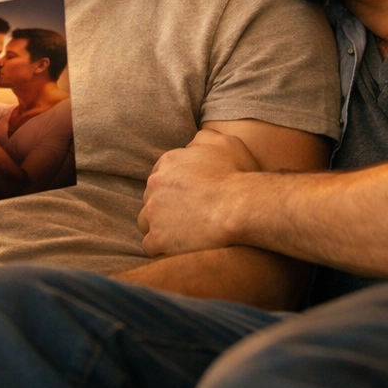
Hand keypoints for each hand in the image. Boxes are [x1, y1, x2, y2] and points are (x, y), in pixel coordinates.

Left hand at [139, 128, 258, 256]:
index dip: (175, 187)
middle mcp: (155, 184)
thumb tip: (192, 145)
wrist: (240, 206)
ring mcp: (154, 212)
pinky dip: (163, 248)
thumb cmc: (237, 175)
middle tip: (188, 216)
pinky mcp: (158, 238)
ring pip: (146, 221)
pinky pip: (150, 245)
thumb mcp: (225, 143)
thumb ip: (203, 139)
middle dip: (166, 206)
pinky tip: (180, 248)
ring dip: (160, 227)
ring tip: (182, 234)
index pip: (161, 175)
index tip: (189, 197)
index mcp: (168, 162)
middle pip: (152, 197)